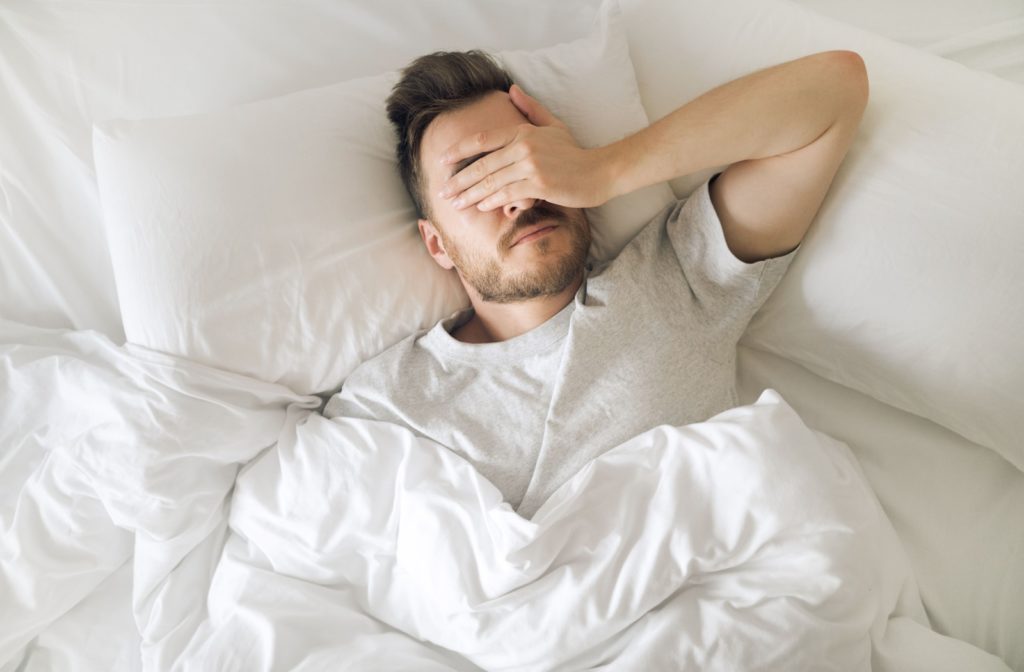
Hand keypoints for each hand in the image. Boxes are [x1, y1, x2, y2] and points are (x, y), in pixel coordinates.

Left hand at [438, 84, 612, 211]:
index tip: (442, 160)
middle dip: (459, 180)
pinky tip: (480, 206)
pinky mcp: (539, 185)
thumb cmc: (574, 152)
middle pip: (482, 165)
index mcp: (523, 132)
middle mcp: (523, 146)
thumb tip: (511, 89)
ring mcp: (531, 166)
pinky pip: (508, 194)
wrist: (599, 171)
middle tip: (443, 191)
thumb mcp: (553, 125)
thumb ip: (530, 108)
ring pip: (491, 182)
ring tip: (455, 204)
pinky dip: (492, 201)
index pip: (482, 140)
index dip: (459, 150)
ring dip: (470, 195)